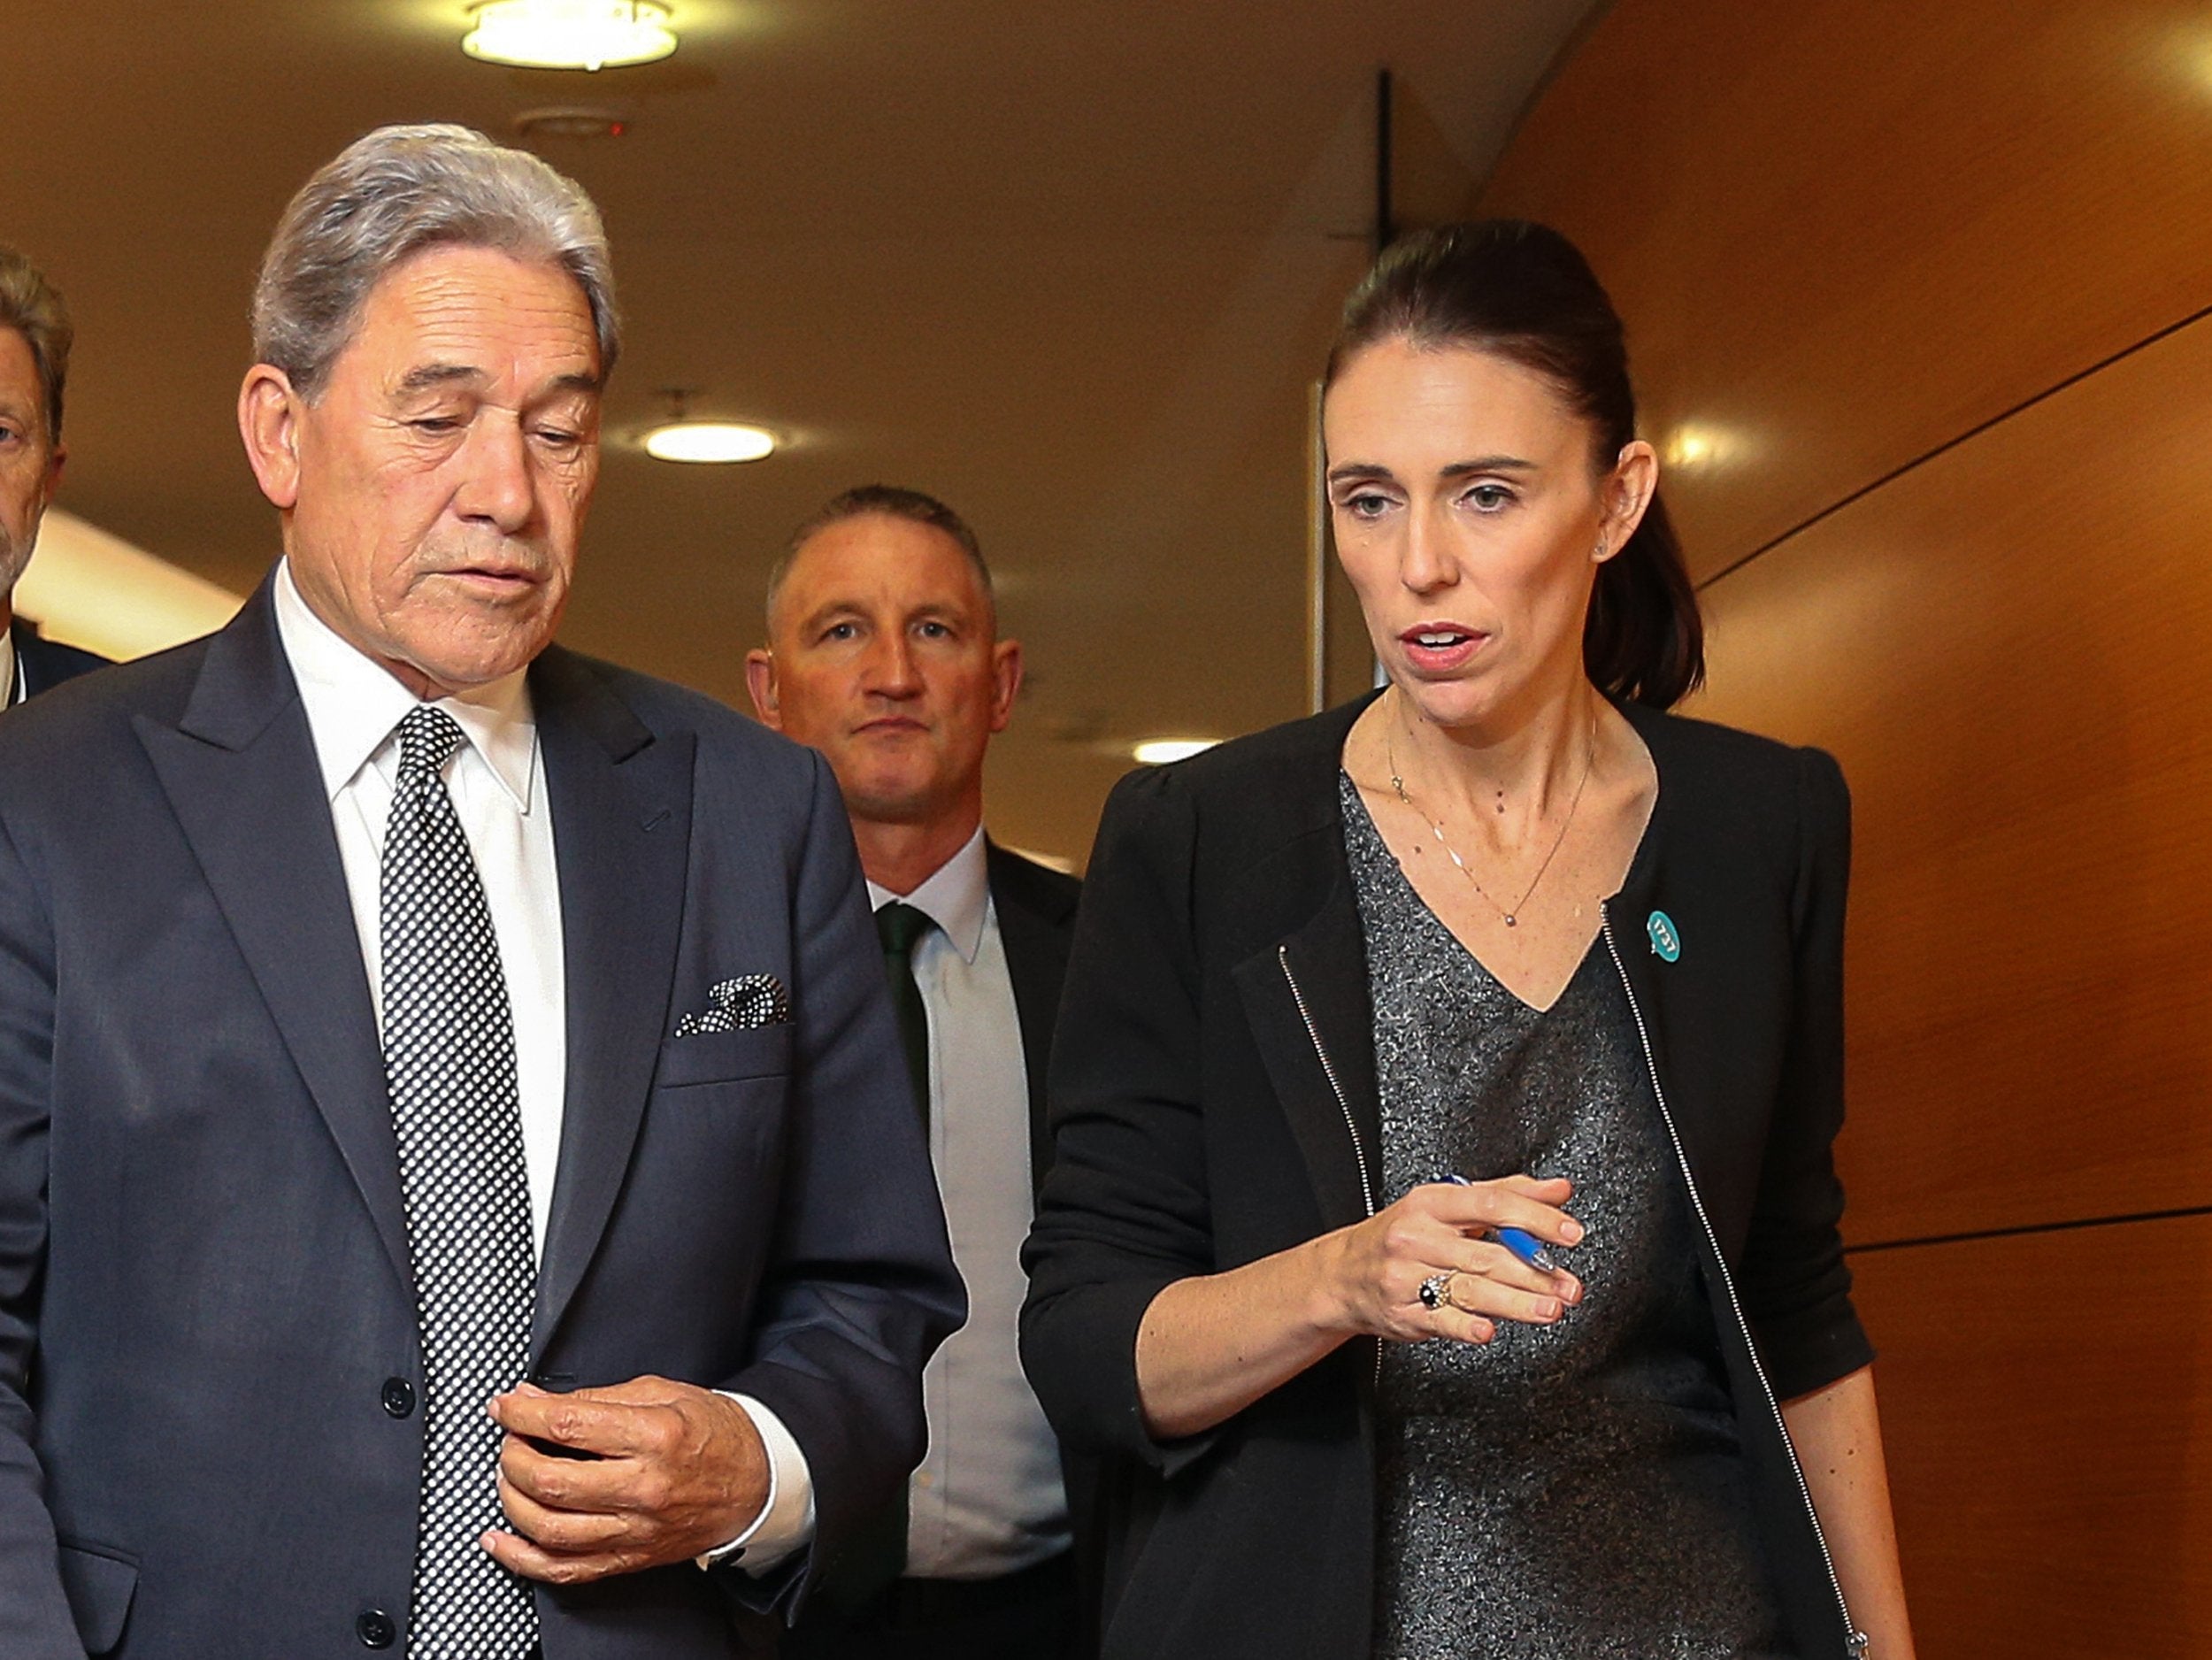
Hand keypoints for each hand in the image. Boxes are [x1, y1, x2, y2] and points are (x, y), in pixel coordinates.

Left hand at [483, 1376, 770, 1583]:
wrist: (756, 1480)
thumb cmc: (712, 1432)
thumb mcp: (661, 1393)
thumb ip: (594, 1397)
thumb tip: (535, 1399)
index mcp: (653, 1435)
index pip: (568, 1425)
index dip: (522, 1414)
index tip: (505, 1405)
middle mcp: (643, 1487)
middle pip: (550, 1481)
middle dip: (512, 1456)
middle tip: (511, 1439)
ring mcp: (635, 1530)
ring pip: (548, 1529)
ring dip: (511, 1501)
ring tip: (509, 1477)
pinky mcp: (630, 1558)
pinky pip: (563, 1570)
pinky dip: (521, 1558)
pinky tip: (501, 1539)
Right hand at [1315, 1174, 1583, 1345]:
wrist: (1343, 1274)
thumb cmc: (1404, 1236)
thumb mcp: (1447, 1205)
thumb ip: (1506, 1195)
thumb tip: (1559, 1191)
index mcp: (1432, 1203)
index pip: (1492, 1205)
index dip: (1536, 1219)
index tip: (1570, 1233)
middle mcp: (1418, 1237)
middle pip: (1487, 1254)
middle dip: (1536, 1273)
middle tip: (1569, 1286)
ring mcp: (1408, 1277)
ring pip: (1471, 1289)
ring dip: (1516, 1303)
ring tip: (1550, 1308)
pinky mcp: (1404, 1313)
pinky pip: (1440, 1320)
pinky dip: (1466, 1326)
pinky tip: (1488, 1330)